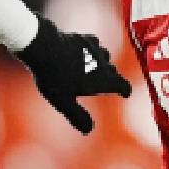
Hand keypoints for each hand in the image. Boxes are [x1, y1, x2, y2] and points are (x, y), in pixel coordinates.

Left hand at [13, 16, 132, 133]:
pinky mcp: (83, 38)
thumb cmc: (54, 77)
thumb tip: (88, 130)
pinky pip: (94, 44)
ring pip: (104, 57)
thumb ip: (77, 117)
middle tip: (103, 85)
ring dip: (101, 63)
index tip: (124, 93)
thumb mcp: (64, 102)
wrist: (44, 46)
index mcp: (103, 79)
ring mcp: (94, 48)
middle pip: (113, 72)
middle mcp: (103, 63)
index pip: (123, 85)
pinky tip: (82, 53)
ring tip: (91, 70)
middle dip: (110, 79)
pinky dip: (91, 50)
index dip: (125, 90)